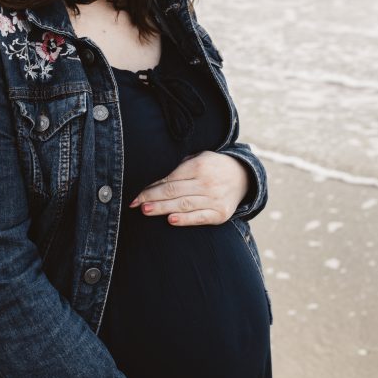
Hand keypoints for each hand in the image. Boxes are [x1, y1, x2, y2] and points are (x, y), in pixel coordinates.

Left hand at [129, 151, 250, 225]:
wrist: (243, 176)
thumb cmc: (213, 166)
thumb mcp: (199, 157)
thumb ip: (180, 165)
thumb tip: (153, 176)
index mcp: (199, 166)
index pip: (170, 177)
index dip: (152, 185)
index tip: (136, 191)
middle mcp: (207, 182)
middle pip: (174, 191)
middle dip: (152, 197)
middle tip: (134, 202)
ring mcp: (214, 199)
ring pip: (183, 205)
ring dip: (162, 208)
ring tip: (146, 210)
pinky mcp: (220, 214)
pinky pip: (199, 218)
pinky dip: (185, 220)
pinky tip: (171, 220)